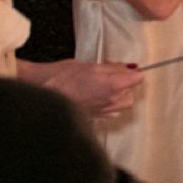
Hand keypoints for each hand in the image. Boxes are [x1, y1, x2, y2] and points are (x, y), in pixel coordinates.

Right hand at [27, 59, 142, 119]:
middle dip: (127, 83)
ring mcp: (105, 111)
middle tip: (114, 74)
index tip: (128, 69)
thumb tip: (126, 67)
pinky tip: (102, 97)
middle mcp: (112, 100)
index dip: (134, 72)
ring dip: (122, 94)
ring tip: (107, 86)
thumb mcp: (89, 65)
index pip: (137, 79)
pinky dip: (113, 104)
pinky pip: (114, 111)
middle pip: (132, 92)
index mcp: (113, 85)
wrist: (45, 94)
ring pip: (124, 103)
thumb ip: (111, 68)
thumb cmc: (63, 76)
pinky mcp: (96, 117)